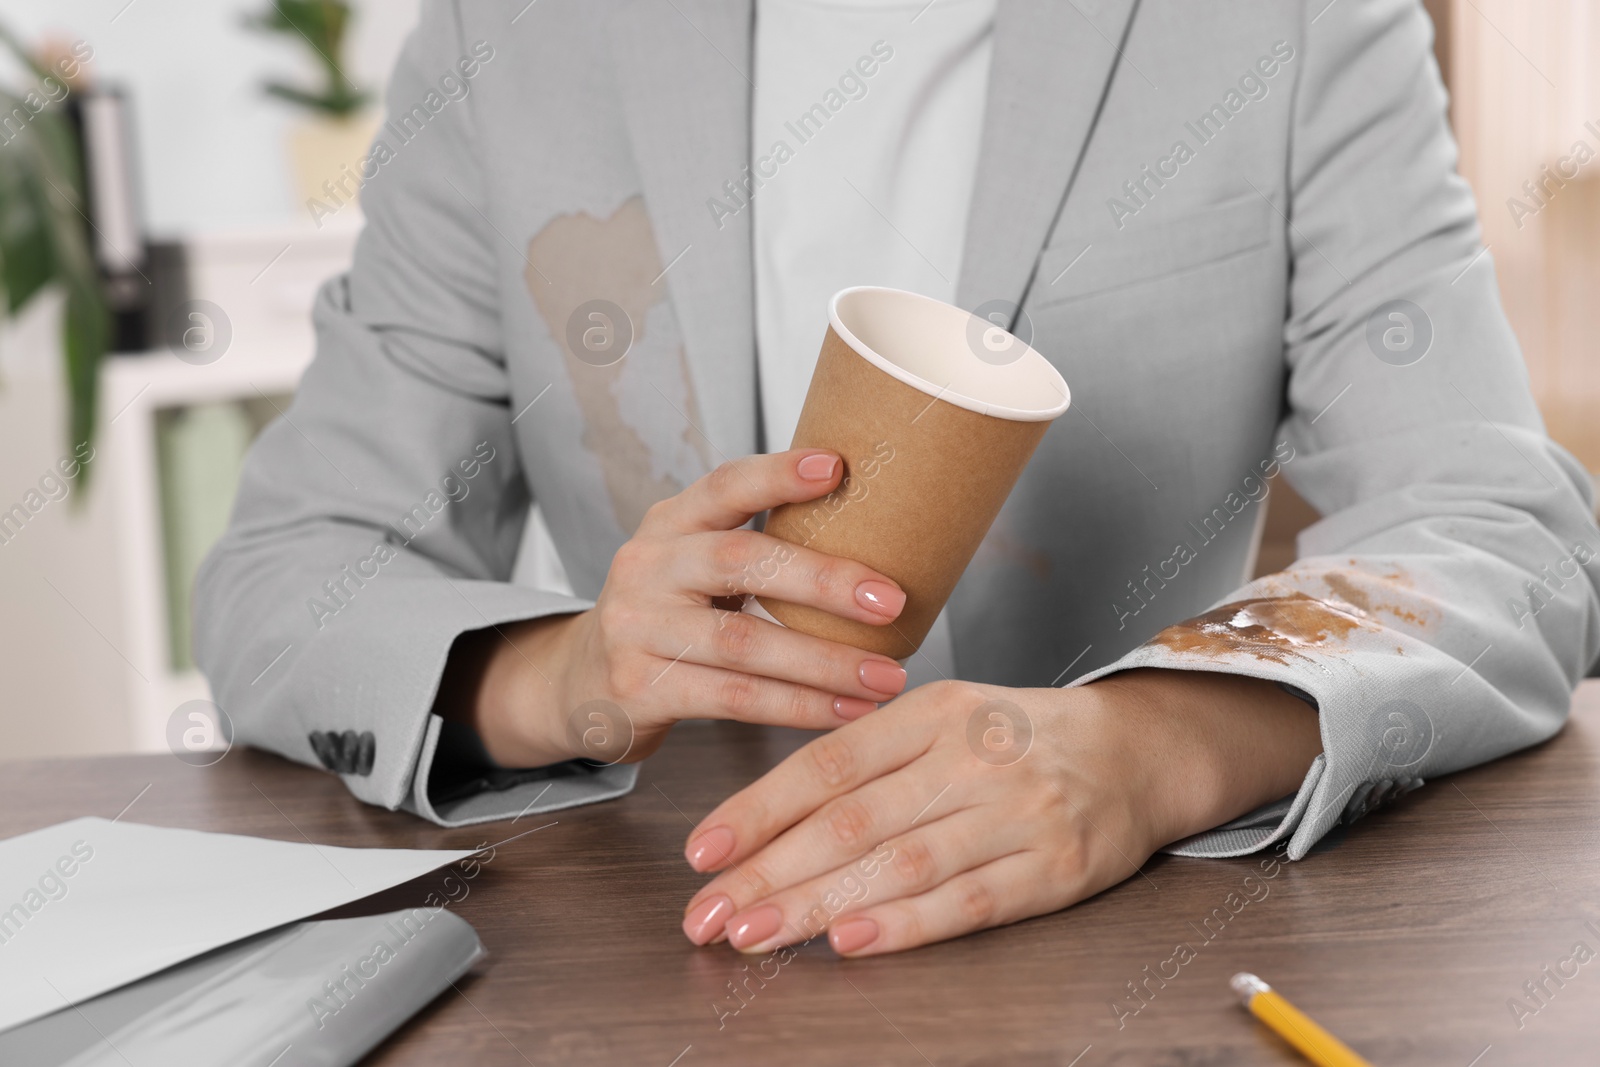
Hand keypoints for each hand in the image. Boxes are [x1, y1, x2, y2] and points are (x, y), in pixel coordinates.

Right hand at [437, 450, 912, 766]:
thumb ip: (755, 546)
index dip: (777, 475)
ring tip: (887, 676)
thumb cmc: (667, 616)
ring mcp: (638, 629)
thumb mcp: (691, 563)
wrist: (579, 683)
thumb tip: (874, 532)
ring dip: (824, 662)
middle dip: (823, 580)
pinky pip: (733, 699)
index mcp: (670, 524)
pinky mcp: (639, 689)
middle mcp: (648, 567)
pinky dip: (797, 707)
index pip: (724, 485)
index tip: (837, 467)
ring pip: (743, 644)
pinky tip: (845, 712)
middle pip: (740, 562)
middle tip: (891, 599)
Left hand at [678, 670, 1320, 955]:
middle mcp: (971, 756)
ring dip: (819, 903)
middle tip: (709, 914)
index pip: (829, 762)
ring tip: (757, 934)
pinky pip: (970, 901)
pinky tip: (851, 939)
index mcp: (934, 710)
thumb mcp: (944, 718)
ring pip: (901, 862)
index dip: (760, 809)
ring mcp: (1016, 812)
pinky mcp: (1054, 868)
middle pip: (853, 819)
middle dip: (770, 871)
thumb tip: (768, 816)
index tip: (703, 851)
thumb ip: (869, 757)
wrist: (1138, 751)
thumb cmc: (1017, 739)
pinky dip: (906, 923)